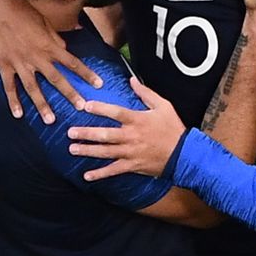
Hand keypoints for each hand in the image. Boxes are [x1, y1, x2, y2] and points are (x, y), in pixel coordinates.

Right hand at [0, 0, 102, 122]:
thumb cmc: (23, 12)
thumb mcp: (45, 23)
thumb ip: (55, 39)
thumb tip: (64, 50)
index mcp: (49, 46)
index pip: (73, 63)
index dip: (87, 74)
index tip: (98, 84)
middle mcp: (37, 57)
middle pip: (57, 79)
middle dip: (70, 94)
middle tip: (80, 107)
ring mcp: (20, 63)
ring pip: (33, 88)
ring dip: (42, 105)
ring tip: (50, 119)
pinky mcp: (4, 65)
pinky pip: (10, 87)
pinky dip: (13, 101)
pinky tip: (18, 114)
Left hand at [68, 77, 184, 180]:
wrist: (184, 154)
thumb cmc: (173, 128)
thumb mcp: (164, 106)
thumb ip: (146, 93)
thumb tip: (132, 80)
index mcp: (138, 120)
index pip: (115, 112)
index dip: (100, 108)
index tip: (86, 106)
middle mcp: (131, 136)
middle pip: (105, 134)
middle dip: (86, 133)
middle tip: (70, 132)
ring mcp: (131, 153)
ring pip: (105, 152)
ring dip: (88, 151)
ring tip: (72, 149)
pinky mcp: (133, 166)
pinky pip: (114, 171)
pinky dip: (100, 174)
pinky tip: (87, 175)